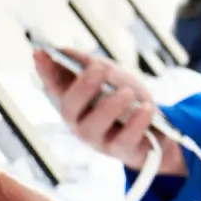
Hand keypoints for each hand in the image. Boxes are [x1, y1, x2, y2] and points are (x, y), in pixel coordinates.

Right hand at [33, 48, 184, 174]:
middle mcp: (79, 123)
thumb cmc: (129, 101)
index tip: (40, 52)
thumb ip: (88, 63)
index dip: (45, 71)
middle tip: (98, 69)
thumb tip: (62, 51)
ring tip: (128, 93)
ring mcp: (98, 139)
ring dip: (111, 105)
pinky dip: (137, 121)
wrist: (160, 129)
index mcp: (75, 102)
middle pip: (68, 109)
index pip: (54, 86)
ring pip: (92, 127)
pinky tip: (146, 108)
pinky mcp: (121, 150)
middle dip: (82, 87)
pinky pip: (124, 139)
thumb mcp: (112, 76)